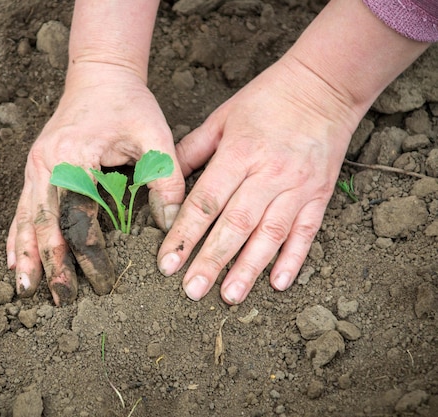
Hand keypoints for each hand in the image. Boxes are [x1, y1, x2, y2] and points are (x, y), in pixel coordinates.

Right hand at [7, 63, 183, 304]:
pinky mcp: (35, 167)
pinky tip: (15, 258)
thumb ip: (165, 180)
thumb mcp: (155, 137)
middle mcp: (46, 164)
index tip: (102, 285)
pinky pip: (22, 206)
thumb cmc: (128, 104)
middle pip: (45, 223)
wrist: (99, 74)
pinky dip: (17, 234)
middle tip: (56, 299)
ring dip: (26, 254)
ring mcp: (35, 165)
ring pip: (26, 218)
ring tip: (24, 288)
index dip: (89, 256)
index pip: (79, 218)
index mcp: (74, 157)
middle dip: (50, 264)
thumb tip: (171, 227)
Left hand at [157, 55, 361, 304]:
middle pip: (235, 225)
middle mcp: (268, 174)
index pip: (205, 203)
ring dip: (248, 268)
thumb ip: (192, 150)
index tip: (167, 263)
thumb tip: (165, 179)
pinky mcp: (319, 194)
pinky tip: (278, 283)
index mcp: (239, 154)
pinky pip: (306, 231)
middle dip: (211, 260)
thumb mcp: (222, 117)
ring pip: (269, 234)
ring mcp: (297, 186)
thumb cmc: (266, 99)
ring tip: (229, 295)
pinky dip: (293, 258)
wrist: (324, 86)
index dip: (184, 235)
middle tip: (192, 290)